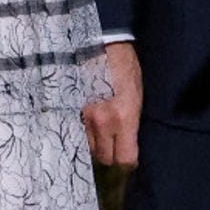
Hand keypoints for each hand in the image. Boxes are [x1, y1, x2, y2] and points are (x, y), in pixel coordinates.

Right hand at [82, 42, 142, 166]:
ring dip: (96, 147)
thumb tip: (129, 144)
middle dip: (111, 159)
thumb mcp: (137, 96)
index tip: (128, 162)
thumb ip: (132, 123)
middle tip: (115, 152)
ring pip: (89, 148)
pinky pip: (78, 132)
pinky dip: (84, 135)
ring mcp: (84, 116)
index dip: (127, 164)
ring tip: (102, 139)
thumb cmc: (126, 69)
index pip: (124, 158)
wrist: (102, 45)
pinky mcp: (72, 109)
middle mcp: (102, 121)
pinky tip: (90, 128)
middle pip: (104, 158)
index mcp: (123, 117)